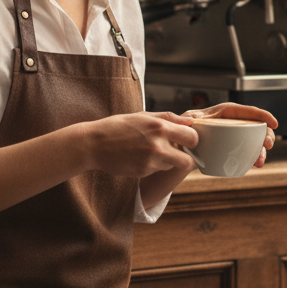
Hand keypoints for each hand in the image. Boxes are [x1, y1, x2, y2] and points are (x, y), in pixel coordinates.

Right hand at [85, 111, 200, 178]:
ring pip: (171, 166)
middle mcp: (157, 145)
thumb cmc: (118, 126)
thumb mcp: (143, 115)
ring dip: (167, 161)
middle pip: (187, 161)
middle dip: (186, 158)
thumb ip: (168, 118)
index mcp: (159, 126)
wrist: (94, 144)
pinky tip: (140, 157)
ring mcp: (150, 161)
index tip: (188, 140)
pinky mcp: (142, 172)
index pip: (192, 137)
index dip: (193, 140)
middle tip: (179, 152)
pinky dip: (153, 165)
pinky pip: (157, 170)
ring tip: (152, 151)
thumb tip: (190, 121)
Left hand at [181, 102, 277, 167]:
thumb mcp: (182, 124)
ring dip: (260, 151)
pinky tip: (254, 164)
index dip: (262, 115)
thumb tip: (192, 122)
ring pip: (253, 141)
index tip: (274, 123)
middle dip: (265, 135)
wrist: (179, 148)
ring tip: (259, 162)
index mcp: (223, 113)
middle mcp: (231, 123)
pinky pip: (246, 151)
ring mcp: (233, 136)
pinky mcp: (231, 149)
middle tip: (268, 146)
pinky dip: (252, 158)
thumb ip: (184, 121)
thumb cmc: (182, 132)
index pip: (245, 111)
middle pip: (254, 126)